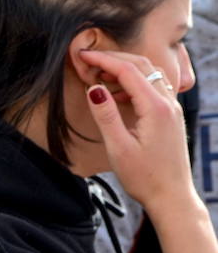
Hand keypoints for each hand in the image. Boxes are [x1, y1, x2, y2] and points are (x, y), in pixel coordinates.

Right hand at [79, 49, 194, 212]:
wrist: (171, 197)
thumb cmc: (144, 177)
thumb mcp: (118, 148)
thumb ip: (106, 115)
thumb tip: (94, 88)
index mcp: (156, 108)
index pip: (128, 71)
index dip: (103, 59)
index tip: (81, 55)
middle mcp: (168, 104)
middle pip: (142, 65)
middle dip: (113, 57)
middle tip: (87, 59)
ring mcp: (172, 109)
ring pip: (150, 74)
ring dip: (125, 68)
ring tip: (99, 74)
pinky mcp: (170, 116)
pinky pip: (154, 87)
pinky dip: (135, 81)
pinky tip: (118, 93)